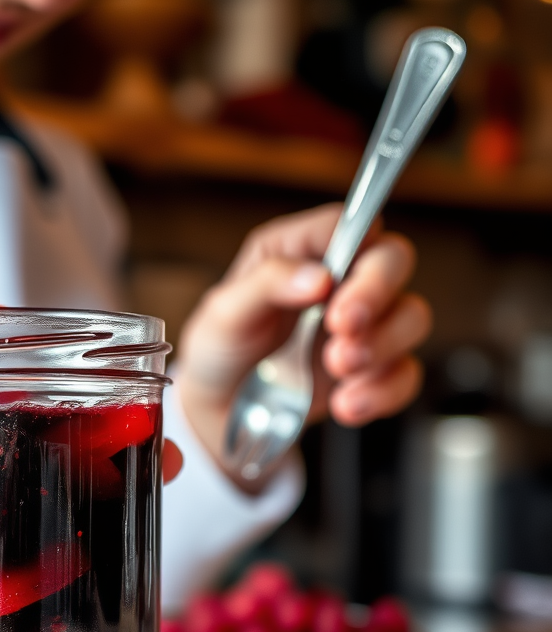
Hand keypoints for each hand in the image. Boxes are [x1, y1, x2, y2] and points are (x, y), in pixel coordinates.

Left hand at [174, 204, 430, 486]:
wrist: (220, 409)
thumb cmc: (219, 348)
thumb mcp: (224, 313)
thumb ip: (266, 284)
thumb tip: (317, 277)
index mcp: (300, 249)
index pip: (350, 222)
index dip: (353, 245)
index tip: (328, 286)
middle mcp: (339, 279)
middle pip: (394, 259)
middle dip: (375, 294)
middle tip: (341, 326)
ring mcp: (362, 324)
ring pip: (412, 316)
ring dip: (382, 345)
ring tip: (337, 369)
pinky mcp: (372, 370)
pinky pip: (405, 374)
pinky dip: (383, 391)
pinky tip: (346, 404)